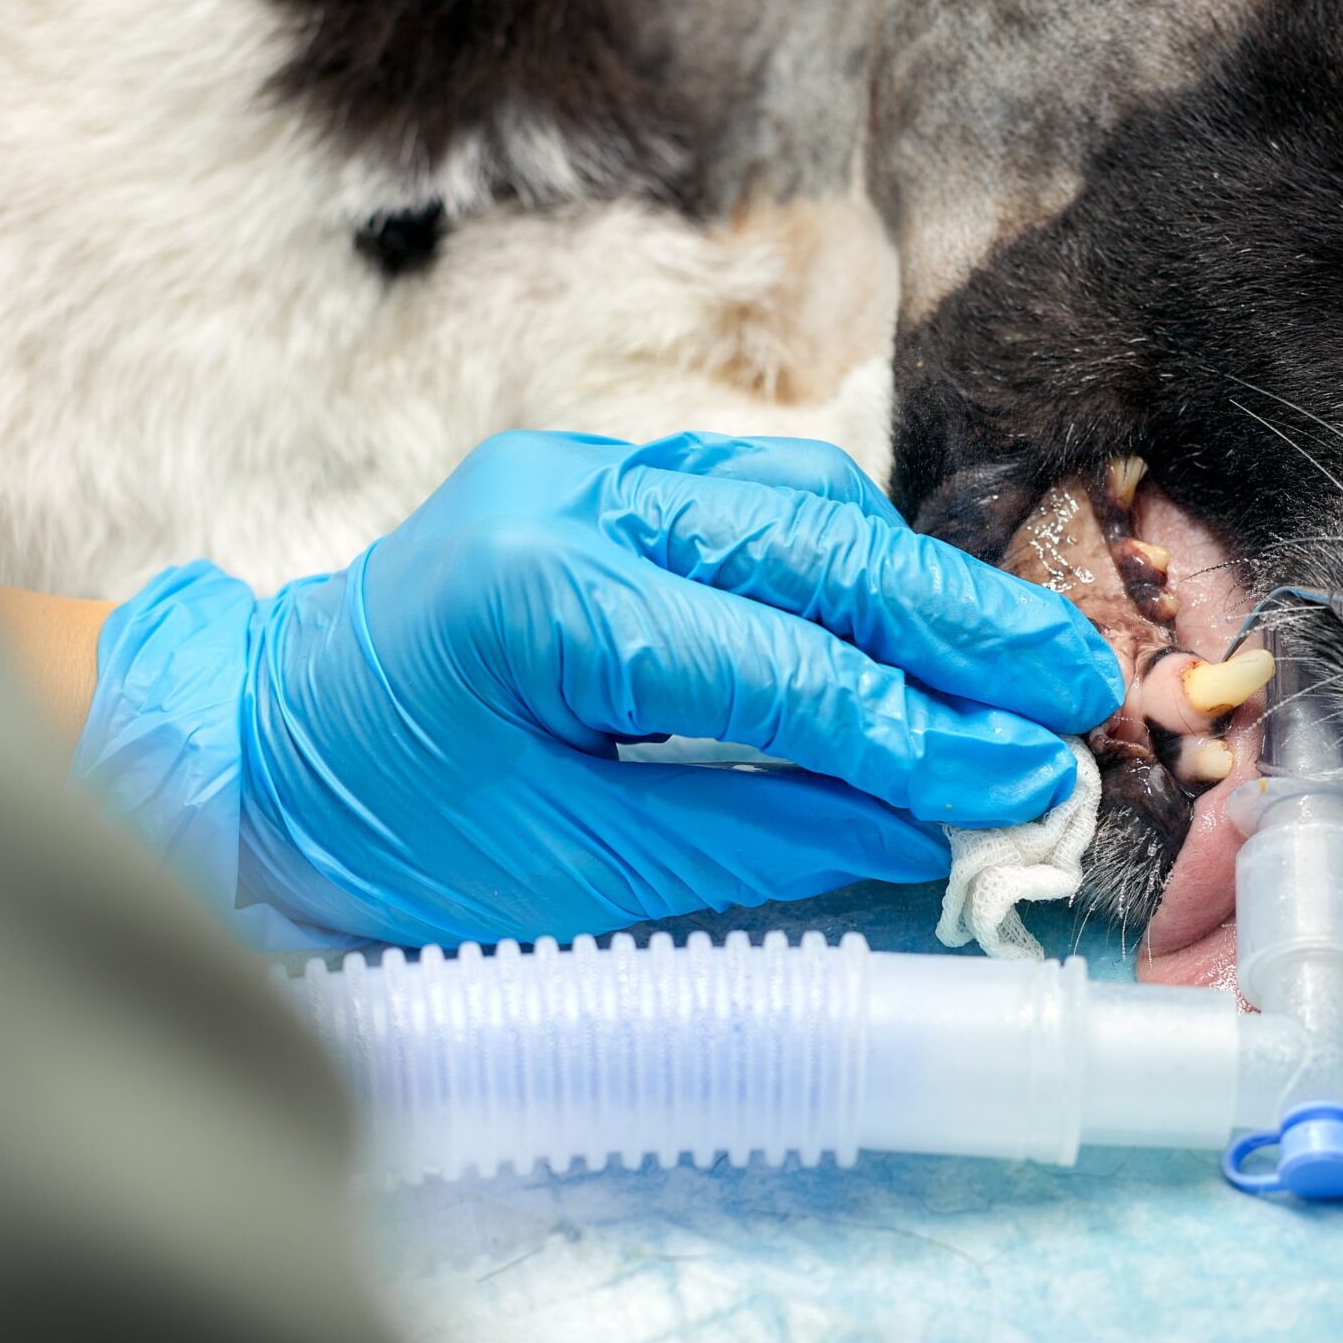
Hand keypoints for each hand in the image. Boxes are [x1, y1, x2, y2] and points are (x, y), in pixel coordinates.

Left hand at [76, 431, 1120, 947]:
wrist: (263, 752)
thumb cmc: (397, 837)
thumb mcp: (579, 869)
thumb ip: (764, 834)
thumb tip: (932, 819)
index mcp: (538, 605)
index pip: (778, 669)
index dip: (918, 732)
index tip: (1027, 778)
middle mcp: (567, 503)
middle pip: (811, 546)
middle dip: (958, 623)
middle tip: (1078, 682)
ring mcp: (581, 473)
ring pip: (796, 498)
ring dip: (918, 581)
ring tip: (1022, 654)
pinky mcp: (597, 480)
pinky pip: (754, 499)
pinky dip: (848, 558)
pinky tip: (919, 613)